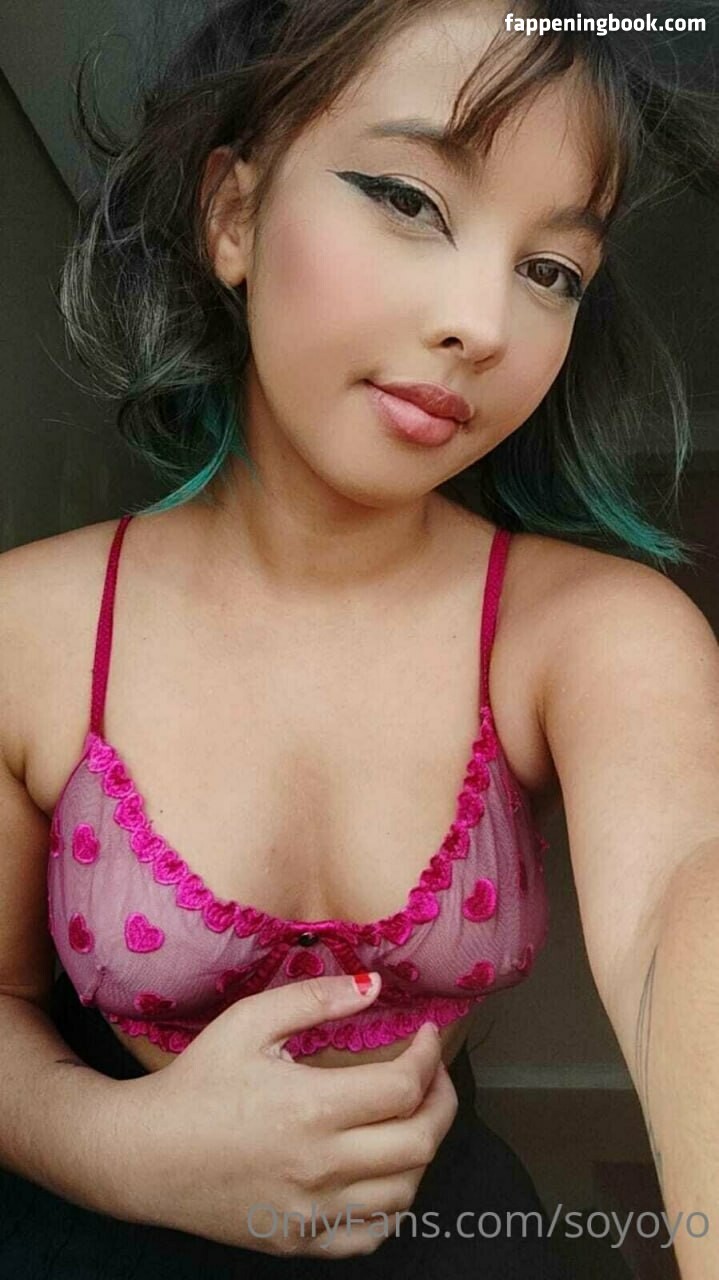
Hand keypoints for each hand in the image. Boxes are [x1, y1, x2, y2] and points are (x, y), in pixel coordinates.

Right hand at [115, 973, 457, 1257]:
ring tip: (408, 1117)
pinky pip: (371, 1235)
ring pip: (405, 1193)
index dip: (429, 1057)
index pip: (405, 1089)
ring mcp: (311, 1212)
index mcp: (311, 1109)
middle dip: (442, 1100)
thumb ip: (315, 999)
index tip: (426, 1036)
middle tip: (432, 1074)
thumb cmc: (195, 1084)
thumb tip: (375, 986)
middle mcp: (319, 1167)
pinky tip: (383, 1172)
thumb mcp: (248, 1023)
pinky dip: (393, 1205)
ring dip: (421, 1151)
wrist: (143, 1156)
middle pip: (420, 1142)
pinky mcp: (299, 1242)